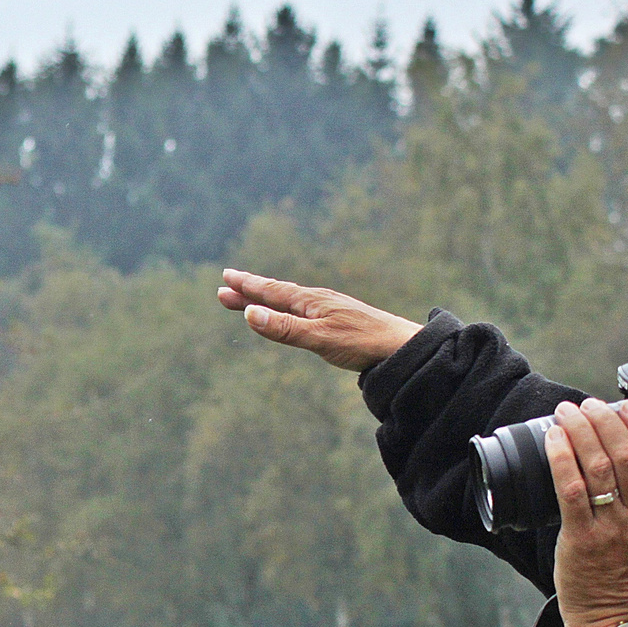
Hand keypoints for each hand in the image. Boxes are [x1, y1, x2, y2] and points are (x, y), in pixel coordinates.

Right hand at [217, 269, 422, 371]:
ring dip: (266, 298)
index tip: (226, 279)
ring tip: (250, 296)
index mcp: (311, 302)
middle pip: (276, 293)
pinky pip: (301, 307)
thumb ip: (284, 328)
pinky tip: (290, 310)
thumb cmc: (362, 343)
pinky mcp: (337, 318)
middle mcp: (317, 300)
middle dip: (250, 290)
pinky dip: (285, 306)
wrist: (402, 347)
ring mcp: (328, 308)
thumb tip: (249, 314)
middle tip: (225, 285)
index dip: (247, 287)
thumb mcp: (318, 338)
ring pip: (289, 300)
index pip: (271, 291)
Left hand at [546, 398, 627, 626]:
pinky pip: (571, 491)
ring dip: (581, 432)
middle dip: (606, 422)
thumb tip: (623, 475)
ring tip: (567, 412)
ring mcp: (612, 527)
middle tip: (589, 404)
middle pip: (625, 455)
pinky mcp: (583, 538)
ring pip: (598, 467)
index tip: (626, 406)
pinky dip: (561, 458)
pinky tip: (553, 439)